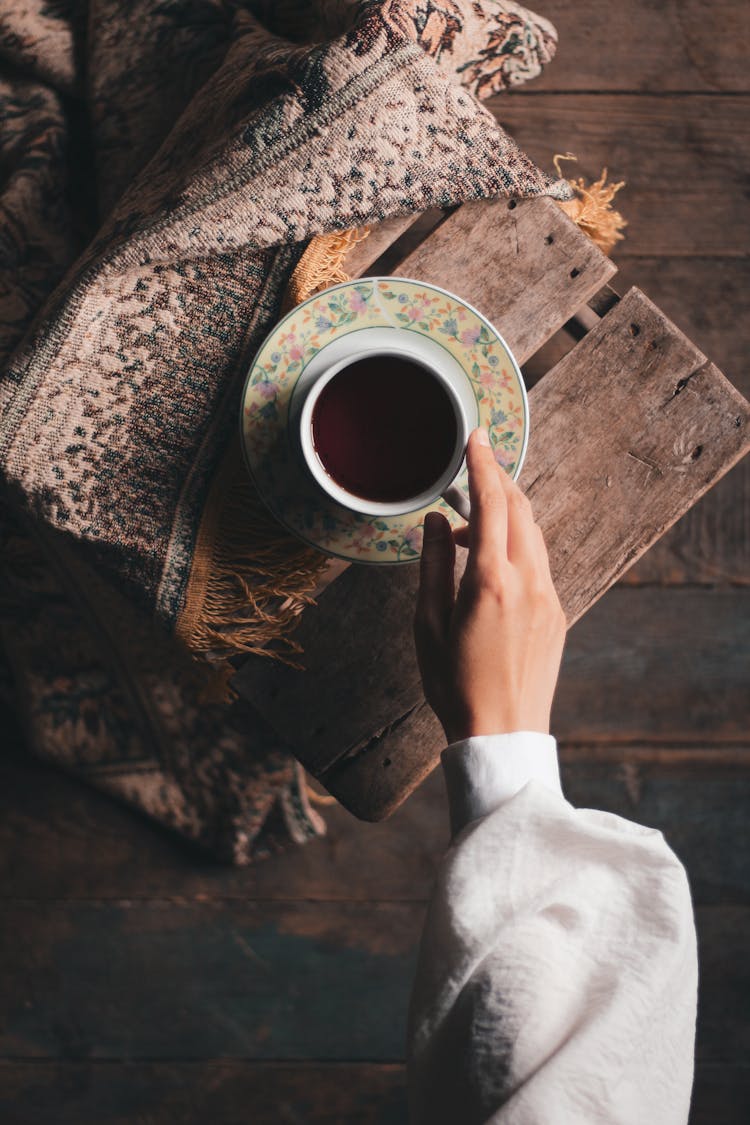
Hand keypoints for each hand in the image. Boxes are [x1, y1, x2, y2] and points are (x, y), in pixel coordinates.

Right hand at [414, 428, 565, 742]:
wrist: (503, 734)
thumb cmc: (455, 685)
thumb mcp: (427, 625)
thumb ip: (432, 566)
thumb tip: (435, 522)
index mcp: (491, 583)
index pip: (491, 504)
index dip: (482, 464)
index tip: (476, 436)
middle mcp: (528, 582)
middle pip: (520, 509)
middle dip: (498, 480)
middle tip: (471, 468)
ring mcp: (549, 598)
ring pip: (532, 534)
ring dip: (505, 515)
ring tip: (467, 528)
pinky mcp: (557, 614)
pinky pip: (538, 562)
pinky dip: (515, 545)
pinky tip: (488, 564)